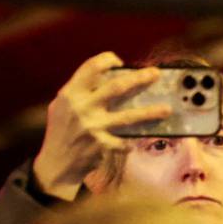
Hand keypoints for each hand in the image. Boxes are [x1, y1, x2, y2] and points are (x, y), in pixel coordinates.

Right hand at [30, 55, 172, 199]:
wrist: (55, 163)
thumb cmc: (62, 130)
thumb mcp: (62, 106)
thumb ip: (81, 91)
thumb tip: (112, 76)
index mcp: (70, 94)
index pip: (91, 67)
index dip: (107, 60)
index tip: (120, 62)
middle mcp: (81, 108)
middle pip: (116, 87)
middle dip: (139, 78)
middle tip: (156, 73)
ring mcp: (92, 127)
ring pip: (128, 116)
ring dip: (150, 112)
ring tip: (167, 109)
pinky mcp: (101, 145)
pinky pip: (125, 141)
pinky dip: (131, 141)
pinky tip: (134, 141)